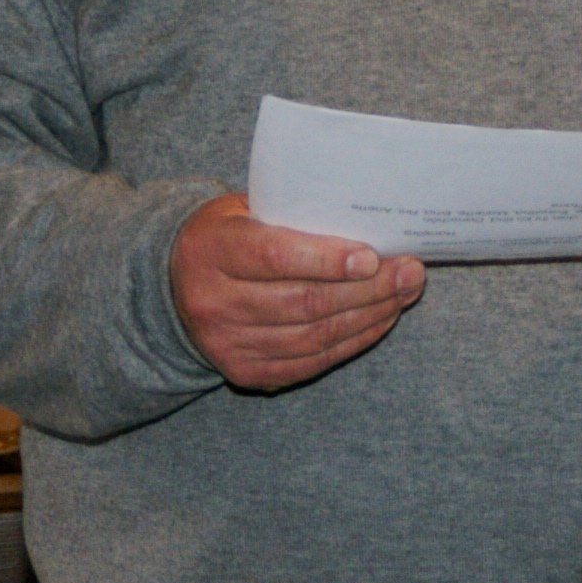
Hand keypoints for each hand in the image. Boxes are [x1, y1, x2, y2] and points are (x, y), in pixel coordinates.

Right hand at [170, 195, 424, 391]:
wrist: (172, 287)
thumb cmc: (225, 236)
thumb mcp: (242, 209)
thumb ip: (292, 215)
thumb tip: (367, 221)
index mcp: (211, 251)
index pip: (274, 258)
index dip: (326, 260)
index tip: (372, 256)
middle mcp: (214, 302)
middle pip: (303, 302)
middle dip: (367, 289)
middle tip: (409, 272)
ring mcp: (227, 344)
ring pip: (313, 336)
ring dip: (368, 316)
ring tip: (403, 294)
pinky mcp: (244, 372)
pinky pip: (310, 362)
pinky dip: (351, 342)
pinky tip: (379, 320)